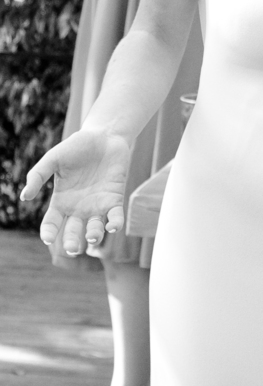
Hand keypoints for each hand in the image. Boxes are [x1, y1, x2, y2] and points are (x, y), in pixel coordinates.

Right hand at [21, 129, 131, 256]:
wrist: (104, 136)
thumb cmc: (76, 147)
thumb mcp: (52, 159)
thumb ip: (37, 176)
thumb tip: (24, 197)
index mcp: (61, 201)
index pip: (52, 222)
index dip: (49, 232)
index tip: (48, 238)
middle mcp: (79, 207)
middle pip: (74, 231)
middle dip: (72, 242)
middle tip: (72, 249)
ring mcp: (97, 204)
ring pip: (95, 227)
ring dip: (94, 235)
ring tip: (91, 238)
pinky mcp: (114, 199)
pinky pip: (115, 216)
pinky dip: (115, 223)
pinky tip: (112, 227)